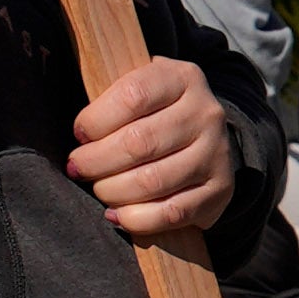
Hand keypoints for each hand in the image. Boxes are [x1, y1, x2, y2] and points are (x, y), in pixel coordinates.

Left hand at [65, 53, 233, 239]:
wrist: (202, 138)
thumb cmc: (153, 113)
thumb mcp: (139, 87)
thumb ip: (110, 97)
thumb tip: (79, 134)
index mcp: (182, 78)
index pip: (132, 95)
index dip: (96, 120)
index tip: (80, 135)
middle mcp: (205, 113)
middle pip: (139, 142)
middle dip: (96, 161)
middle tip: (78, 168)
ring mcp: (216, 153)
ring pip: (152, 181)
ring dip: (112, 191)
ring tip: (98, 189)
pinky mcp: (220, 189)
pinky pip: (172, 212)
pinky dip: (137, 219)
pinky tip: (118, 214)